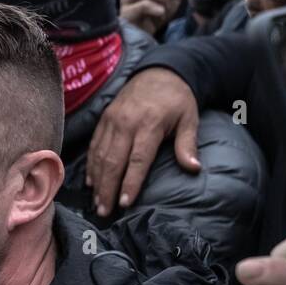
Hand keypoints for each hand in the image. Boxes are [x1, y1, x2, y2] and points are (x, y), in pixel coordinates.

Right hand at [85, 68, 200, 215]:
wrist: (159, 72)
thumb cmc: (177, 100)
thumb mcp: (189, 118)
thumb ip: (188, 144)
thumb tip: (194, 168)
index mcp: (148, 124)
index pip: (137, 159)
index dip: (130, 183)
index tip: (124, 203)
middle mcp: (126, 123)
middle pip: (113, 161)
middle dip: (107, 189)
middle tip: (104, 212)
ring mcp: (112, 120)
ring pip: (100, 155)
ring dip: (97, 181)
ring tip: (97, 203)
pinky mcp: (104, 119)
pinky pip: (94, 145)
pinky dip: (91, 165)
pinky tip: (91, 182)